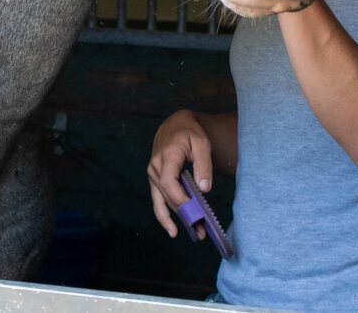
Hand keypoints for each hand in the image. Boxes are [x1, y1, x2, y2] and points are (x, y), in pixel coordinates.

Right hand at [147, 110, 213, 237]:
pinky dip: (164, 216)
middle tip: (202, 230)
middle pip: (167, 194)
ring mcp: (153, 173)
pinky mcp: (155, 179)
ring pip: (163, 200)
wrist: (175, 125)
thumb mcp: (202, 143)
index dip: (180, 198)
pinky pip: (157, 200)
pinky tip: (172, 229)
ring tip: (196, 233)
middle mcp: (155, 166)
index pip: (168, 181)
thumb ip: (203, 164)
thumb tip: (204, 188)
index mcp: (167, 155)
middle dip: (184, 213)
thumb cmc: (190, 133)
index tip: (194, 212)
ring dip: (177, 218)